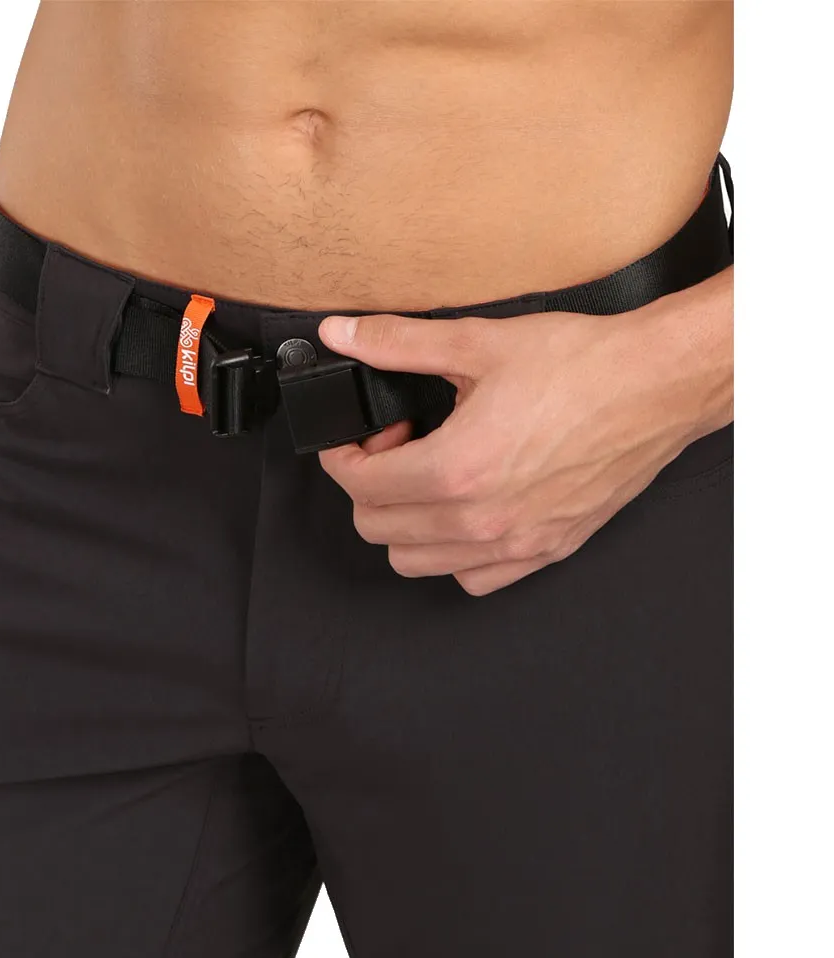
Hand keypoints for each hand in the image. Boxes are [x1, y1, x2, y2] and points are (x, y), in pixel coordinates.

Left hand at [316, 277, 731, 594]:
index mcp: (456, 469)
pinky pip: (473, 578)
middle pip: (378, 529)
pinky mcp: (544, 550)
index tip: (356, 438)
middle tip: (396, 448)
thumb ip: (398, 344)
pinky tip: (465, 509)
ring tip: (427, 478)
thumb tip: (343, 335)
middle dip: (369, 486)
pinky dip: (452, 553)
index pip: (360, 486)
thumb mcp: (478, 344)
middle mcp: (481, 520)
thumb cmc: (584, 366)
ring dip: (403, 524)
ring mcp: (514, 542)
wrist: (659, 384)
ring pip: (416, 564)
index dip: (343, 456)